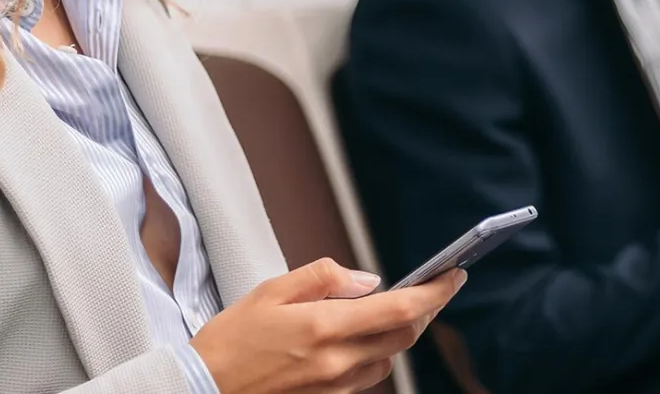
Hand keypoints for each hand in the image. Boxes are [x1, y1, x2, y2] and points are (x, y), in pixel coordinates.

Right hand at [191, 259, 463, 393]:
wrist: (205, 390)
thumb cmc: (231, 341)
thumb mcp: (272, 290)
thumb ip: (324, 278)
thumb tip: (367, 280)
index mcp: (325, 327)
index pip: (400, 309)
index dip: (435, 292)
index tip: (454, 276)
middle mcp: (337, 362)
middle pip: (404, 336)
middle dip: (425, 310)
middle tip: (433, 287)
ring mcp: (335, 387)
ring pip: (390, 360)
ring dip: (399, 334)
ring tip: (392, 311)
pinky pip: (367, 378)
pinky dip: (375, 356)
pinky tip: (360, 340)